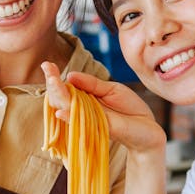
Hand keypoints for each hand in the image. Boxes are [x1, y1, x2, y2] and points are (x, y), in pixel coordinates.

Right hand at [41, 62, 165, 152]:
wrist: (147, 127)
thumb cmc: (130, 109)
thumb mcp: (111, 89)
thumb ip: (91, 84)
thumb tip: (70, 76)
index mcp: (86, 97)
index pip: (66, 87)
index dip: (55, 76)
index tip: (47, 65)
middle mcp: (83, 109)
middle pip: (62, 97)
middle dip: (53, 83)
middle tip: (46, 67)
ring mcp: (88, 119)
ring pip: (67, 107)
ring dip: (58, 94)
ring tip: (51, 80)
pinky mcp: (97, 127)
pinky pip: (81, 120)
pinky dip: (70, 115)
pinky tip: (60, 109)